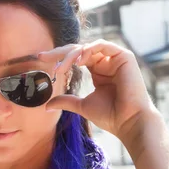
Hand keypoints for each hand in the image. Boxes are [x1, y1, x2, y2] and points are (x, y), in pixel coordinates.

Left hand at [39, 40, 155, 139]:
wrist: (128, 122)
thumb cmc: (110, 116)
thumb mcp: (82, 106)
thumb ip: (66, 101)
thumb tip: (46, 106)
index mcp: (97, 71)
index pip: (75, 58)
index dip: (58, 57)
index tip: (40, 58)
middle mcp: (106, 62)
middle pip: (78, 50)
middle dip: (59, 53)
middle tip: (43, 56)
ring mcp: (115, 58)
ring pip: (87, 47)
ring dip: (71, 55)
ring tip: (61, 68)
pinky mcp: (124, 57)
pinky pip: (103, 45)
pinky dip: (89, 50)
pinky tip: (78, 61)